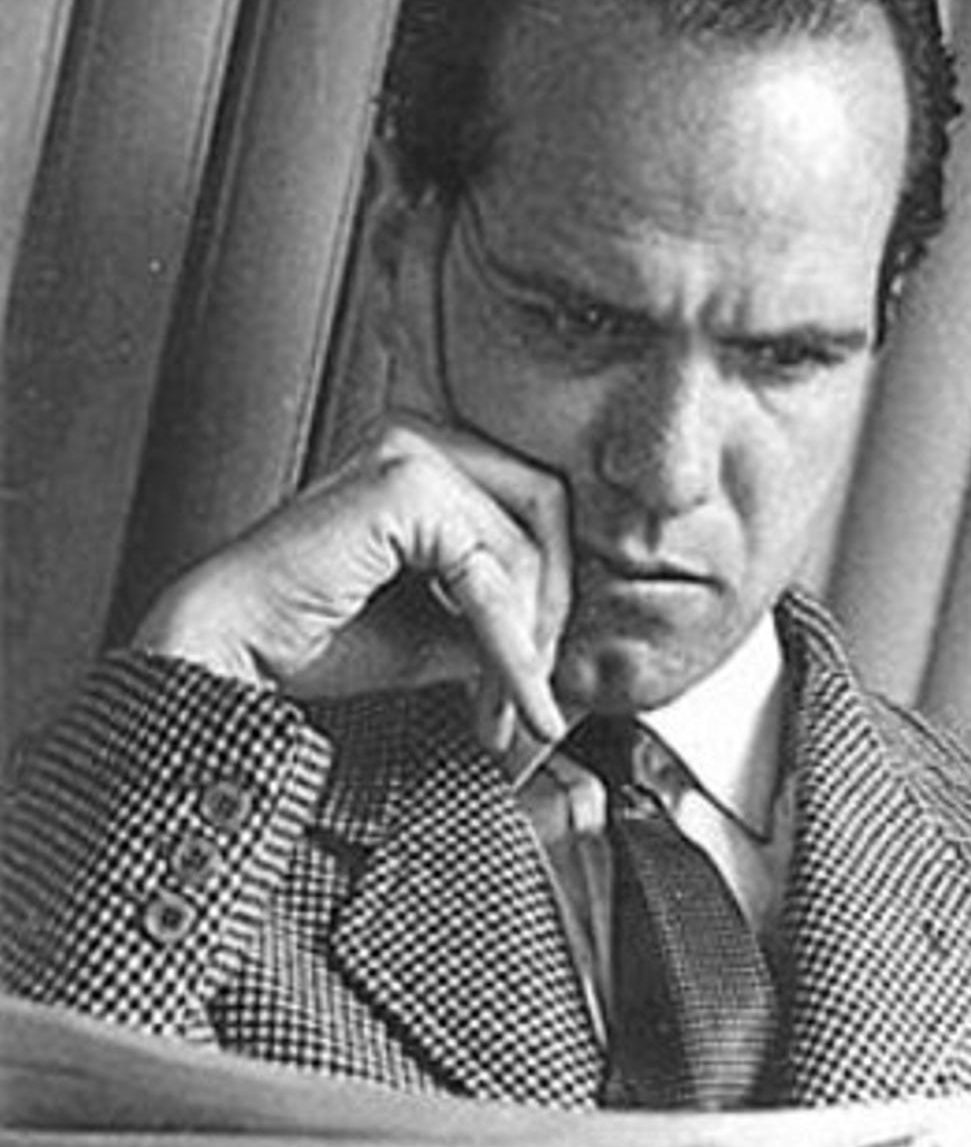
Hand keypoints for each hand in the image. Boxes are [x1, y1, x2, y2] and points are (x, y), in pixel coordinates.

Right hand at [134, 198, 569, 747]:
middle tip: (533, 696)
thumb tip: (563, 646)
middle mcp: (419, 440)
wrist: (232, 651)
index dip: (546, 600)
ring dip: (528, 637)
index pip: (534, 511)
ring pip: (528, 543)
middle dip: (550, 615)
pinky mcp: (401, 484)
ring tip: (504, 706)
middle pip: (546, 515)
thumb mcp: (438, 631)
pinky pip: (491, 568)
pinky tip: (492, 691)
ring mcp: (408, 451)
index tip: (536, 684)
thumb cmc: (311, 637)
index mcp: (426, 460)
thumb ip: (501, 619)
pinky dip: (504, 638)